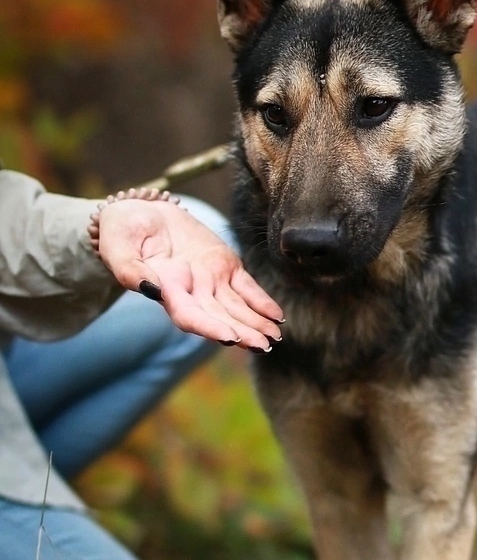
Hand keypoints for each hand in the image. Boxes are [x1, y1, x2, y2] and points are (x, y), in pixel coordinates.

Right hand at [95, 197, 283, 349]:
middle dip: (242, 333)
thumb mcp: (118, 248)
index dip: (208, 327)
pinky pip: (246, 287)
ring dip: (256, 323)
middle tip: (263, 345)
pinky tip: (276, 317)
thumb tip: (151, 288)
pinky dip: (262, 302)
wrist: (140, 214)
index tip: (228, 337)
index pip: (189, 315)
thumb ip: (131, 270)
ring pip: (236, 307)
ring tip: (274, 338)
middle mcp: (191, 291)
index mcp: (166, 290)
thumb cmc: (122, 232)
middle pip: (219, 317)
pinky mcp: (224, 265)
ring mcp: (210, 280)